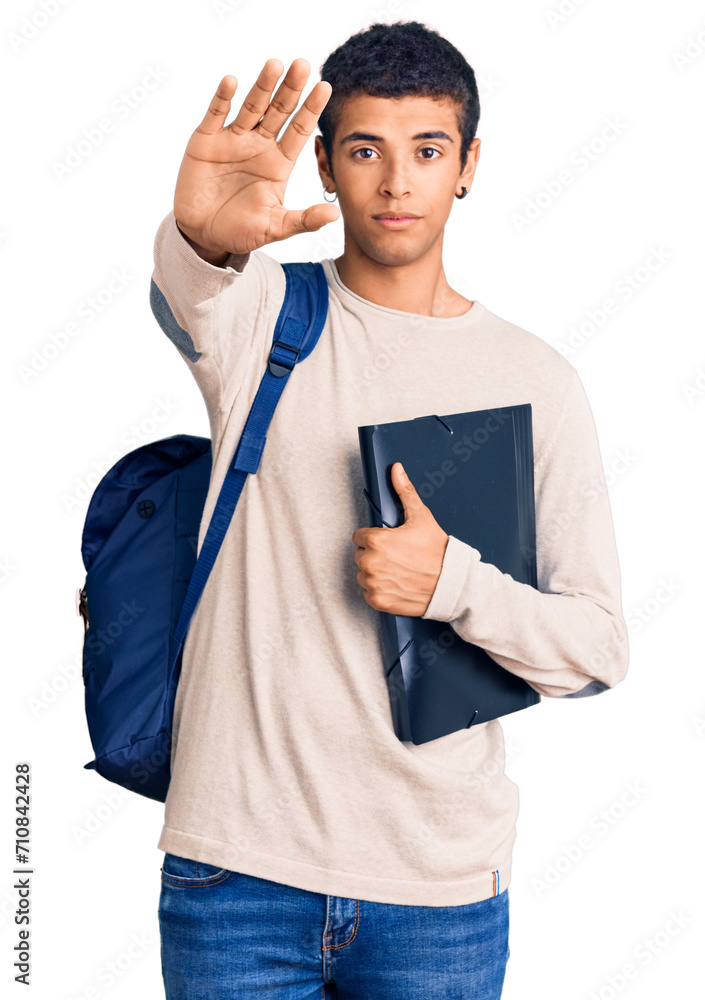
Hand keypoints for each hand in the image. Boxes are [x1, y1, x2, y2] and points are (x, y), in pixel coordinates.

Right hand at [174, 58, 339, 256]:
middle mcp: (259, 145)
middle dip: (290, 89)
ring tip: (274, 65)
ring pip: (251, 107)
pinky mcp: (206, 140)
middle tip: (303, 65)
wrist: (204, 234)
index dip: (311, 109)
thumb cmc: (241, 230)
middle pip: (278, 111)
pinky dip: (223, 98)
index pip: (299, 130)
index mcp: (279, 162)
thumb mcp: (275, 228)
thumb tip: (334, 216)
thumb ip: (303, 220)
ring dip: (262, 86)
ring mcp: (233, 140)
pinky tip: (232, 82)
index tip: (325, 87)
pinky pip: (216, 114)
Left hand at [352, 462, 448, 616]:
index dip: (375, 537)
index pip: (359, 536)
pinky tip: (396, 584)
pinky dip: (379, 591)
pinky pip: (368, 593)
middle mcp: (370, 563)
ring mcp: (373, 584)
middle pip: (360, 555)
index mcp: (376, 541)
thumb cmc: (437, 551)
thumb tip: (396, 469)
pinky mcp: (378, 601)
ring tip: (398, 570)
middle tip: (397, 556)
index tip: (390, 542)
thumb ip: (404, 491)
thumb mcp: (421, 517)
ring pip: (363, 574)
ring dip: (375, 573)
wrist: (451, 583)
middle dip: (375, 555)